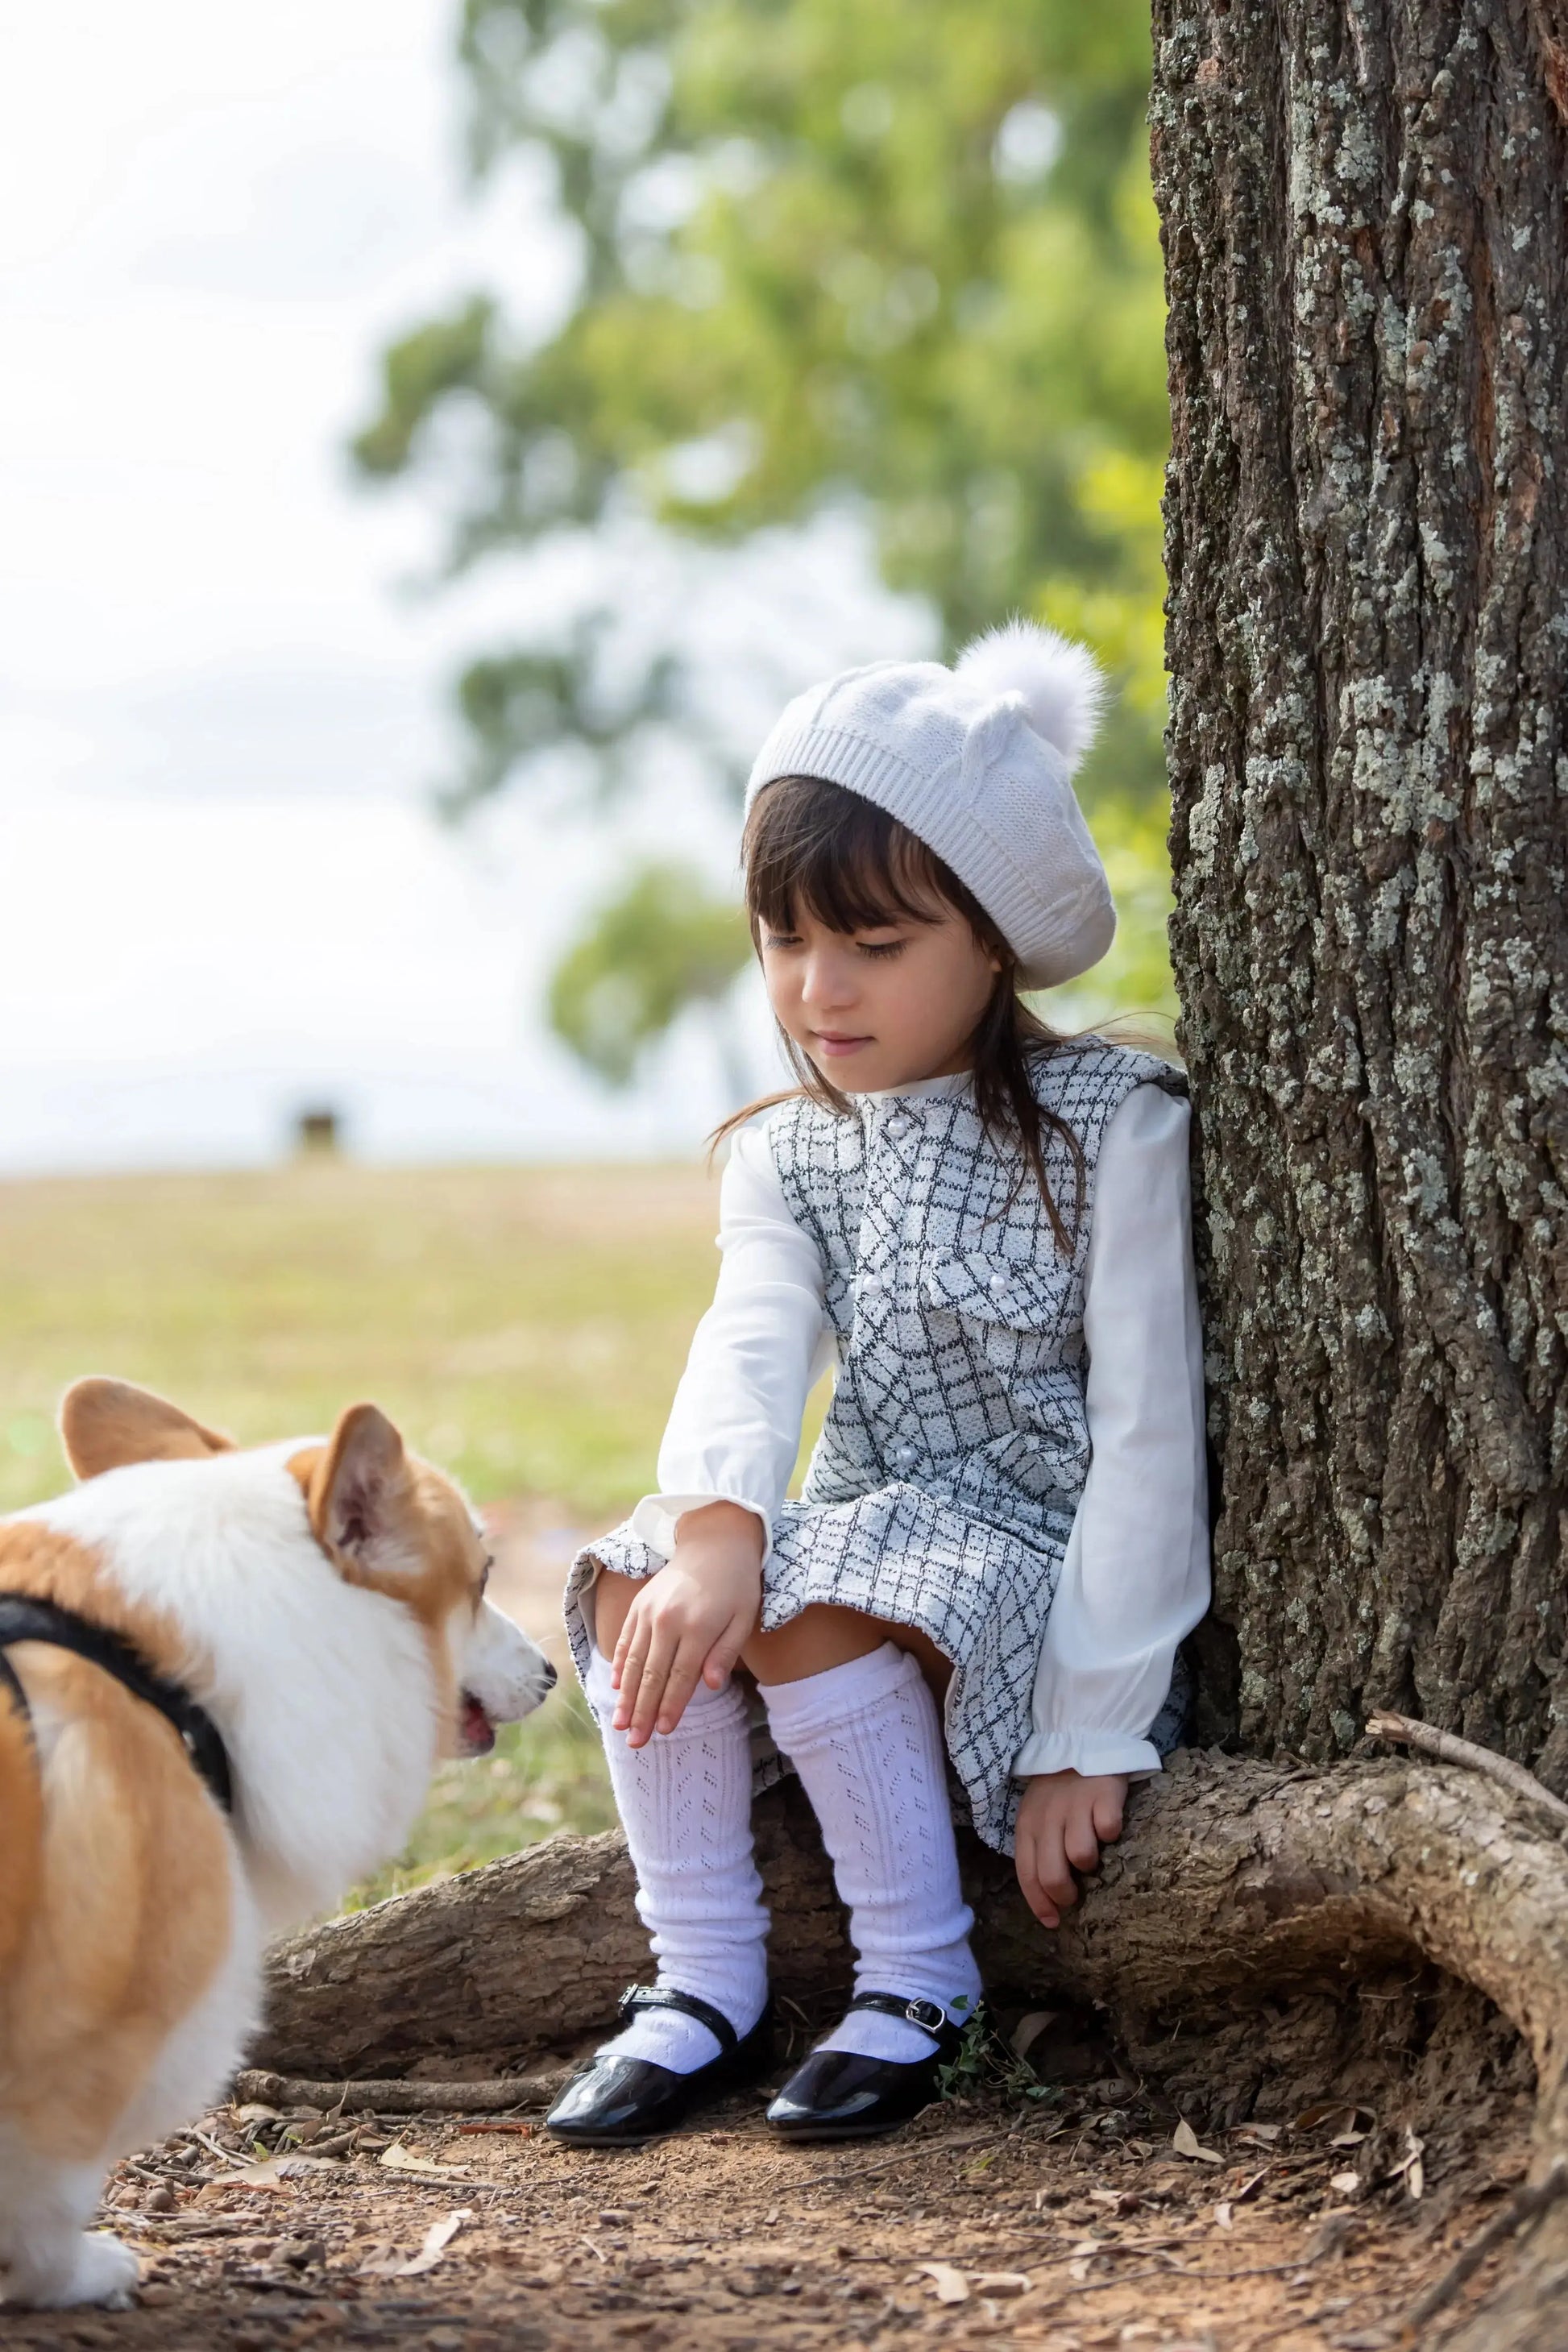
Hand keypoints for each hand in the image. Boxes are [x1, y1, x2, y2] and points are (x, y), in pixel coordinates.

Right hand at [612, 1501, 763, 1745]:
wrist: (714, 1542)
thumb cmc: (737, 1585)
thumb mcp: (744, 1618)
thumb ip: (725, 1652)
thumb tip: (710, 1685)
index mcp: (698, 1625)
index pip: (680, 1676)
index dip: (671, 1706)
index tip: (663, 1732)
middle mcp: (667, 1619)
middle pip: (652, 1675)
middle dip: (642, 1712)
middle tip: (635, 1742)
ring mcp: (649, 1611)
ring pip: (633, 1661)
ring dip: (625, 1696)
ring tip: (619, 1724)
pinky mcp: (639, 1605)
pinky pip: (625, 1640)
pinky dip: (619, 1665)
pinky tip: (616, 1687)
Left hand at [1014, 1770, 1127, 1928]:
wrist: (1080, 1739)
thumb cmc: (1058, 1787)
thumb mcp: (1038, 1814)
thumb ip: (1040, 1848)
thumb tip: (1050, 1895)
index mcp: (1027, 1825)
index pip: (1027, 1874)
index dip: (1039, 1904)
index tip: (1052, 1922)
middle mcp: (1047, 1818)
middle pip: (1051, 1874)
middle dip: (1064, 1894)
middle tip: (1076, 1896)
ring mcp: (1075, 1806)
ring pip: (1081, 1855)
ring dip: (1090, 1862)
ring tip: (1094, 1850)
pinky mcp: (1103, 1796)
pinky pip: (1109, 1830)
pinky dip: (1112, 1832)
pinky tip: (1110, 1825)